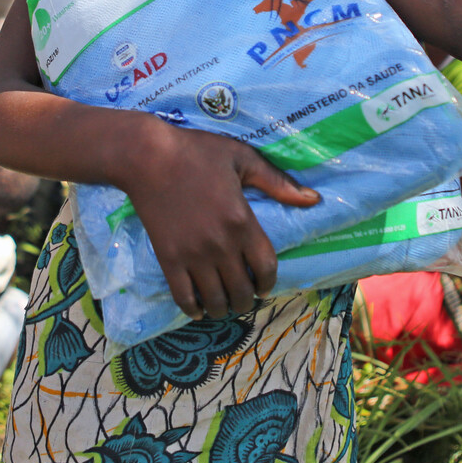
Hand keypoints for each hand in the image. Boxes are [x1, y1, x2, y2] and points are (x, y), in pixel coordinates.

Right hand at [120, 125, 318, 319]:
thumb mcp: (243, 159)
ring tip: (224, 305)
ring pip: (215, 300)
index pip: (266, 268)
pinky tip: (199, 309)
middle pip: (242, 291)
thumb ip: (277, 182)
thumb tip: (314, 200)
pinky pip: (183, 296)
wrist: (148, 157)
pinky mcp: (168, 258)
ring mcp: (193, 255)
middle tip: (245, 298)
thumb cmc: (197, 153)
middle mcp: (221, 245)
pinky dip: (193, 309)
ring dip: (223, 309)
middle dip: (247, 300)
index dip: (269, 283)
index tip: (264, 286)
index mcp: (242, 222)